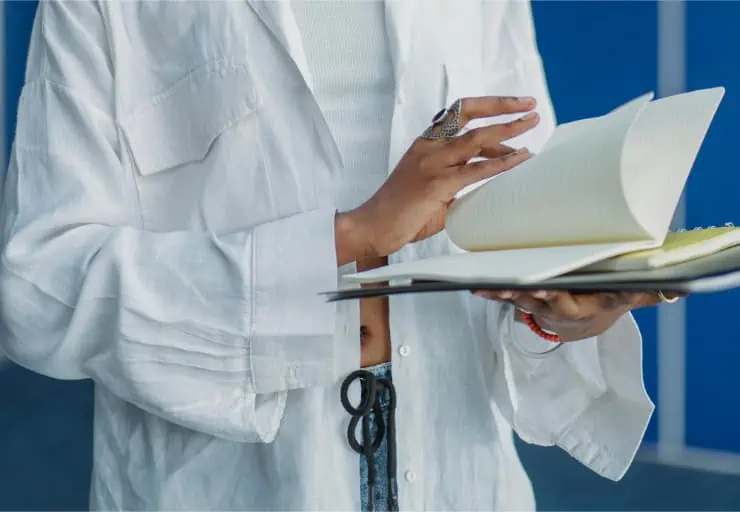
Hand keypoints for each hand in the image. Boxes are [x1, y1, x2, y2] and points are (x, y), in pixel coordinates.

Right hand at [335, 96, 538, 264]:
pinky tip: (520, 158)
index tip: (513, 106)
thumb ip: (457, 178)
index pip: (459, 113)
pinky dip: (502, 163)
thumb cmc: (401, 210)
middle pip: (468, 113)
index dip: (487, 106)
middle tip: (529, 104)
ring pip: (477, 138)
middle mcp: (428, 146)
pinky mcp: (437, 184)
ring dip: (509, 129)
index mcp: (425, 143)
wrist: (373, 226)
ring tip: (532, 124)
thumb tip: (488, 181)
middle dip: (502, 106)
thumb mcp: (432, 186)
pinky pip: (476, 170)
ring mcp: (432, 164)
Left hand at [473, 290, 683, 341]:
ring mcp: (540, 307)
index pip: (573, 303)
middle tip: (510, 284)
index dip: (559, 298)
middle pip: (541, 302)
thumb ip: (645, 292)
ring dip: (501, 293)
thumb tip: (678, 290)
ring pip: (519, 300)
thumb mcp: (625, 297)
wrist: (583, 322)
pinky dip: (491, 291)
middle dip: (526, 294)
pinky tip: (474, 284)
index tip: (547, 289)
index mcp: (584, 306)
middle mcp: (560, 308)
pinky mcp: (525, 301)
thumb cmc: (605, 298)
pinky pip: (506, 296)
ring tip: (483, 284)